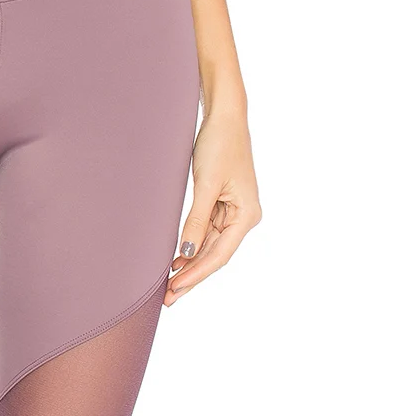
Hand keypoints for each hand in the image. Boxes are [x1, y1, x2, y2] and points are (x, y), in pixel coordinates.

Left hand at [165, 110, 260, 304]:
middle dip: (191, 277)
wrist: (224, 116)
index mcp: (247, 215)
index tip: (174, 289)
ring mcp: (233, 213)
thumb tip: (185, 253)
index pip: (219, 255)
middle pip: (214, 256)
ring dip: (189, 266)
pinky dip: (190, 248)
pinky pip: (205, 235)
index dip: (196, 274)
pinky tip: (175, 263)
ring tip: (167, 286)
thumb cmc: (220, 144)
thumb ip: (196, 221)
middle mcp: (243, 218)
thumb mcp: (206, 184)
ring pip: (209, 249)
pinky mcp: (222, 206)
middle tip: (167, 299)